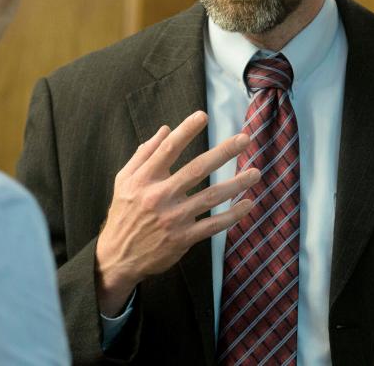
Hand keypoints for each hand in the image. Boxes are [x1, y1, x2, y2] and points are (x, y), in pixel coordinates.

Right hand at [94, 111, 257, 315]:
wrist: (118, 257)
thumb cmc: (123, 213)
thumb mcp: (123, 181)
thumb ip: (144, 154)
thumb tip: (165, 129)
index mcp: (144, 179)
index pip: (168, 149)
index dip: (186, 131)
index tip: (203, 116)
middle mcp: (159, 197)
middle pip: (196, 169)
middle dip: (223, 152)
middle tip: (245, 138)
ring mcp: (173, 219)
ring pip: (211, 197)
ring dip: (236, 184)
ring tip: (256, 172)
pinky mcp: (183, 238)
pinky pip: (213, 225)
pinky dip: (232, 215)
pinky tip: (248, 204)